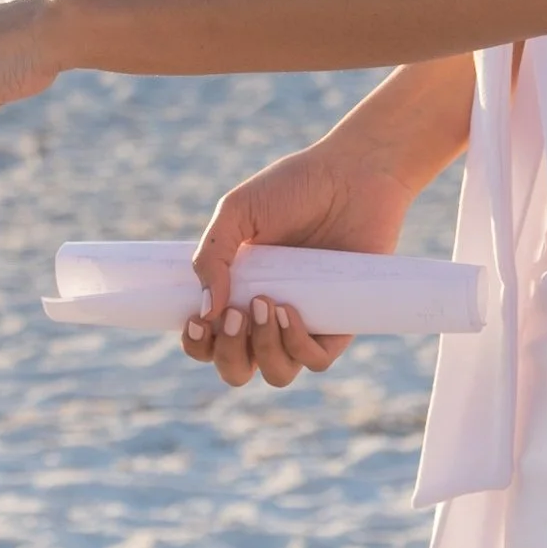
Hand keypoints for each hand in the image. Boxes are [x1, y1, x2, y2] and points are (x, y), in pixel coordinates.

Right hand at [181, 139, 416, 387]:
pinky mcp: (341, 322)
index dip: (197, 345)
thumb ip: (212, 256)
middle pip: (237, 369)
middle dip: (227, 353)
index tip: (195, 321)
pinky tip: (289, 308)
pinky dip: (297, 345)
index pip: (208, 342)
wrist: (351, 174)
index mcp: (236, 292)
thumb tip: (205, 310)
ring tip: (264, 304)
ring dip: (262, 350)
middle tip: (233, 313)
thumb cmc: (292, 188)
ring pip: (277, 373)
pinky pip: (316, 361)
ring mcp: (305, 321)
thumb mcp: (237, 211)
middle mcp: (268, 315)